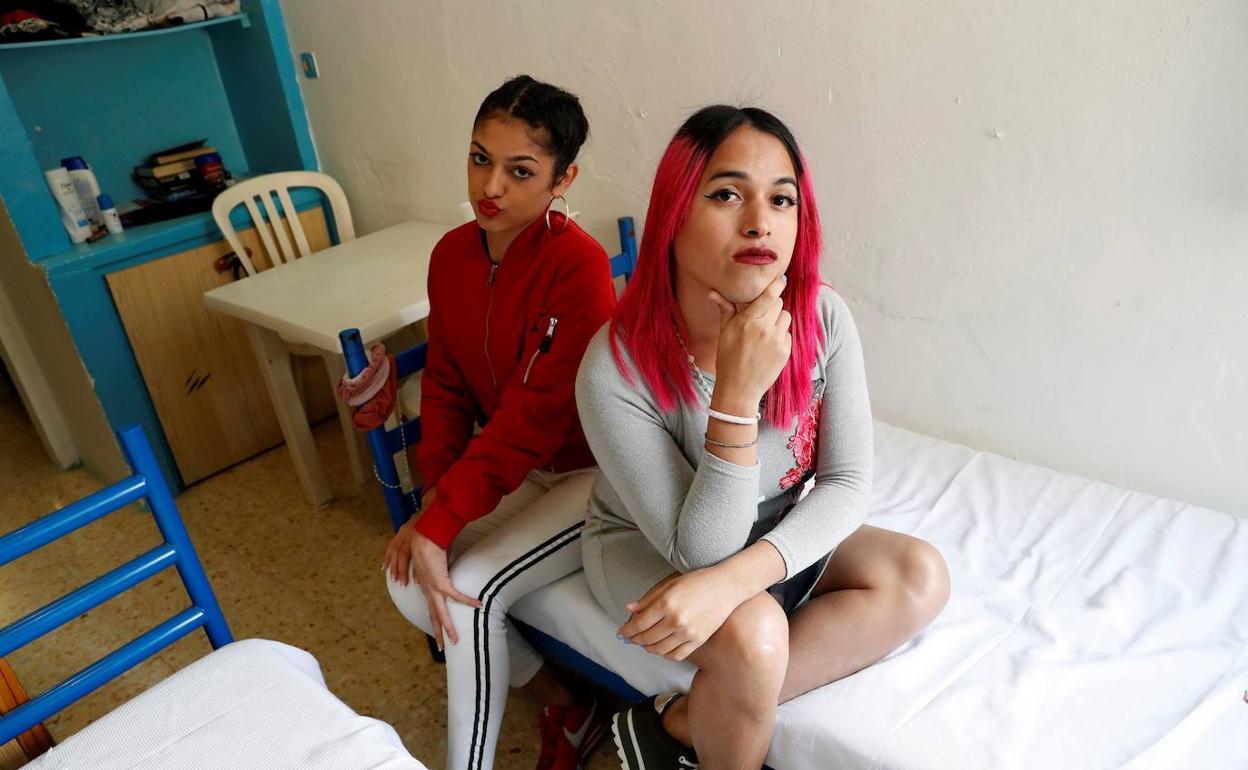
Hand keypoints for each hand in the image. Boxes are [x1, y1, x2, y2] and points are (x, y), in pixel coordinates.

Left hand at [382, 494, 480, 650]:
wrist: (425, 535)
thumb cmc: (429, 544)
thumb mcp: (431, 561)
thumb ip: (432, 571)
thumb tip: (432, 574)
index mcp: (426, 586)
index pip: (432, 607)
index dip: (436, 620)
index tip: (439, 631)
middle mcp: (428, 589)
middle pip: (434, 615)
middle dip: (439, 632)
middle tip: (443, 648)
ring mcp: (433, 587)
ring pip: (441, 612)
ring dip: (448, 627)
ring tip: (455, 640)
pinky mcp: (440, 581)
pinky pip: (456, 595)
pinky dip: (467, 601)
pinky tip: (479, 605)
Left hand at [617, 568, 740, 661]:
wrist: (726, 587)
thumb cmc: (698, 582)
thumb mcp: (669, 584)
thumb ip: (648, 599)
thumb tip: (629, 609)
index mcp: (666, 604)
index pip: (639, 624)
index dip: (627, 631)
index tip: (621, 632)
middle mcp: (675, 621)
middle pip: (646, 638)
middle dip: (634, 639)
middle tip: (630, 637)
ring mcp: (687, 633)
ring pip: (659, 650)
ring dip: (647, 648)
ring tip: (644, 642)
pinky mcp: (698, 641)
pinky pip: (676, 655)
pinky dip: (664, 654)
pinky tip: (660, 648)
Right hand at [708, 274, 791, 409]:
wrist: (739, 389)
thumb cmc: (728, 360)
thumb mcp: (724, 333)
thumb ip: (725, 309)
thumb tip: (713, 292)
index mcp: (747, 321)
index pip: (769, 295)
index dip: (777, 284)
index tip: (781, 279)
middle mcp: (764, 329)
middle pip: (778, 303)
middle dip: (771, 306)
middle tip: (761, 316)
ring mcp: (777, 341)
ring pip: (785, 317)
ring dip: (777, 320)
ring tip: (765, 332)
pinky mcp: (785, 351)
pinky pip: (787, 334)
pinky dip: (780, 336)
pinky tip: (768, 346)